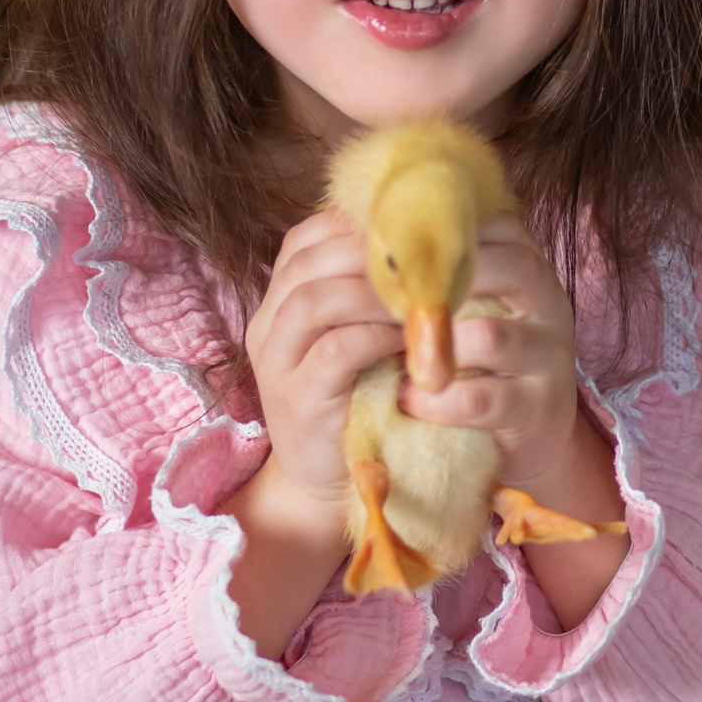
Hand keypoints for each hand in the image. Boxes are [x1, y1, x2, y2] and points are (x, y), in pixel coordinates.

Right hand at [238, 208, 402, 528]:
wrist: (332, 477)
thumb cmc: (361, 394)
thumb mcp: (363, 333)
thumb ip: (375, 290)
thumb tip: (432, 235)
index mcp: (282, 296)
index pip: (309, 236)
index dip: (360, 224)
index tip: (414, 225)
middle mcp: (269, 322)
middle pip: (310, 260)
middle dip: (372, 252)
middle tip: (427, 254)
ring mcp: (276, 361)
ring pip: (315, 301)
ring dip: (375, 292)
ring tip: (422, 294)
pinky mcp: (296, 399)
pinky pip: (333, 351)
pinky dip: (376, 337)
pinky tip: (410, 336)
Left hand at [395, 214, 586, 488]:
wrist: (525, 434)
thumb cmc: (479, 357)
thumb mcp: (469, 303)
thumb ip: (437, 268)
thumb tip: (359, 225)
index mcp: (527, 264)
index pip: (494, 223)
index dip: (439, 232)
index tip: (387, 245)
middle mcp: (548, 301)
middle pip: (506, 266)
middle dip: (437, 283)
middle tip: (384, 298)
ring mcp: (550, 355)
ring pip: (489, 335)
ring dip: (432, 346)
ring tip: (391, 356)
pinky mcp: (539, 407)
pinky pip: (481, 397)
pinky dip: (436, 400)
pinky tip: (406, 399)